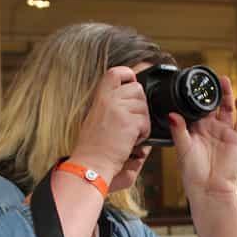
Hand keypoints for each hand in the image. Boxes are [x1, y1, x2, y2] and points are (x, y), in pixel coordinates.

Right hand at [70, 67, 149, 183]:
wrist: (91, 164)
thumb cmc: (92, 147)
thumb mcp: (95, 118)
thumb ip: (109, 105)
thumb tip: (126, 98)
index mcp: (99, 98)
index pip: (115, 73)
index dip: (128, 74)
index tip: (132, 83)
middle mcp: (109, 100)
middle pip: (137, 89)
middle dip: (139, 105)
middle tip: (130, 122)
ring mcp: (119, 110)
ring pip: (144, 107)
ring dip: (141, 122)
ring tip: (128, 135)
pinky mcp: (129, 123)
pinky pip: (146, 122)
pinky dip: (143, 134)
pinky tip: (131, 142)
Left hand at [169, 76, 236, 202]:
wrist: (211, 188)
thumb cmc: (194, 174)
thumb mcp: (183, 149)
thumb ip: (178, 130)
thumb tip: (171, 114)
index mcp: (195, 131)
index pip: (195, 109)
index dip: (195, 97)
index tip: (192, 84)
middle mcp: (210, 129)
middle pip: (212, 105)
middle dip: (211, 92)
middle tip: (208, 78)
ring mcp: (225, 133)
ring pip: (228, 108)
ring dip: (227, 95)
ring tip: (223, 81)